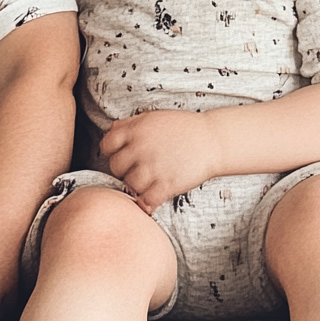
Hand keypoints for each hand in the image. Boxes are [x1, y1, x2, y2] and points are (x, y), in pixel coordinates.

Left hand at [100, 110, 218, 212]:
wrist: (213, 140)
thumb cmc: (184, 128)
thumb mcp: (153, 117)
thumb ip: (130, 124)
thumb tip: (111, 132)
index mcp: (137, 130)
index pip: (107, 144)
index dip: (112, 151)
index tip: (123, 155)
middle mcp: (141, 147)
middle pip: (116, 167)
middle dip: (124, 170)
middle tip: (137, 170)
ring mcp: (153, 167)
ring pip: (129, 185)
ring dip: (136, 186)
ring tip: (147, 183)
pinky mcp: (166, 184)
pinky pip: (146, 201)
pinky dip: (146, 203)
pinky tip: (152, 198)